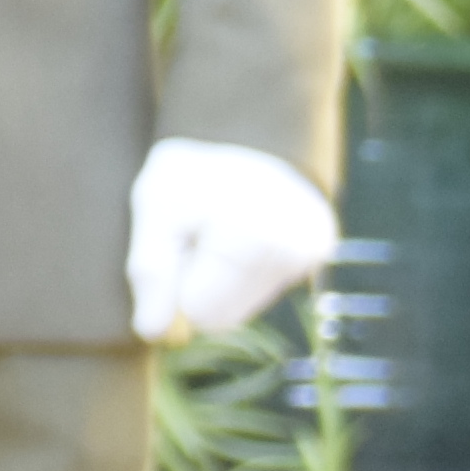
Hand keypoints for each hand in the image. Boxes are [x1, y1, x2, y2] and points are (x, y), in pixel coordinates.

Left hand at [126, 138, 340, 342]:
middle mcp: (291, 251)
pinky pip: (263, 291)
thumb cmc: (190, 175)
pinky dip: (244, 273)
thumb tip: (152, 332)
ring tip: (219, 236)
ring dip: (219, 280)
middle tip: (196, 240)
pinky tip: (244, 238)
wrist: (245, 138)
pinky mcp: (318, 256)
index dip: (178, 283)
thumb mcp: (154, 207)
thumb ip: (151, 271)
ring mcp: (311, 256)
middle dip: (199, 286)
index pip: (201, 313)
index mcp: (251, 238)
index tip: (179, 242)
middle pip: (223, 319)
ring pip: (242, 310)